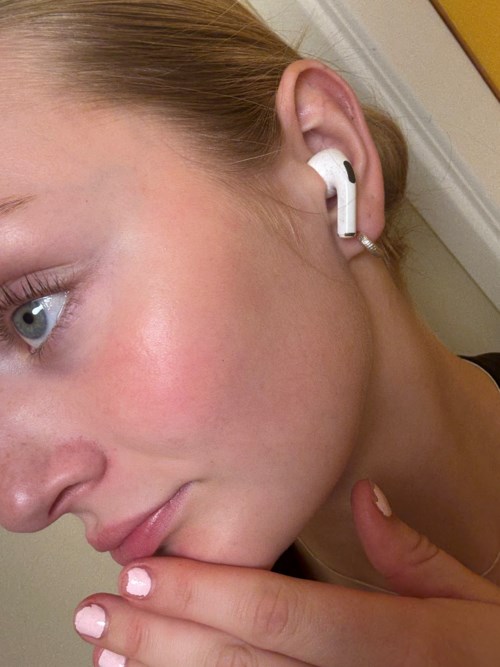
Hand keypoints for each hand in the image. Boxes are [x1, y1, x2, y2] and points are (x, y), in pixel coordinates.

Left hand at [74, 479, 499, 665]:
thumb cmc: (489, 657)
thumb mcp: (477, 602)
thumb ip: (415, 556)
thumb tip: (366, 499)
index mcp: (400, 642)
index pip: (280, 612)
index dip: (206, 591)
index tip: (145, 570)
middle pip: (242, 663)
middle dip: (162, 635)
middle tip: (100, 607)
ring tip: (111, 650)